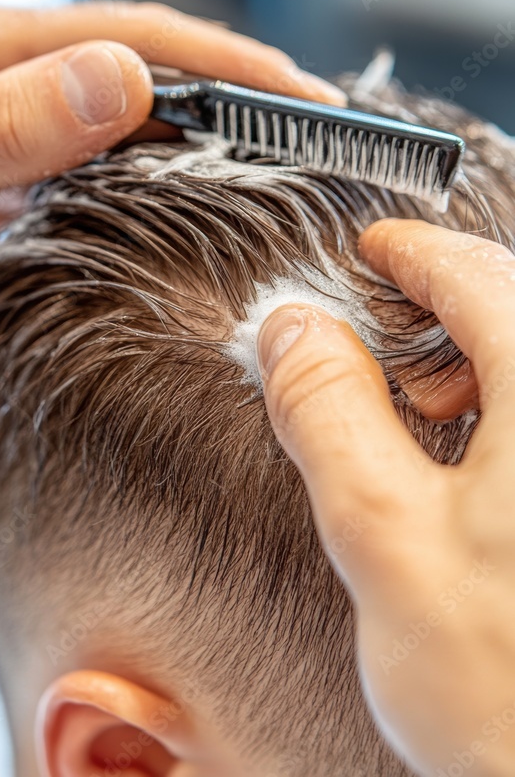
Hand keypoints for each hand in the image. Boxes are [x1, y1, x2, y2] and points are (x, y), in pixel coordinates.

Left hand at [0, 0, 343, 347]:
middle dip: (231, 89)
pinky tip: (201, 191)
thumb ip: (1, 132)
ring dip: (204, 130)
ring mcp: (8, 114)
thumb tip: (124, 78)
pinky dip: (160, 167)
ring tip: (282, 158)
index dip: (220, 63)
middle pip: (141, 62)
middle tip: (317, 129)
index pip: (122, 33)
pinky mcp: (14, 163)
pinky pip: (105, 155)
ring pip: (130, 110)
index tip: (299, 96)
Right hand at [258, 220, 514, 776]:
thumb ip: (329, 414)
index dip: (409, 252)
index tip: (373, 248)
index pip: (476, 272)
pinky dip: (512, 408)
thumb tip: (292, 330)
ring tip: (434, 409)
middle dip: (444, 308)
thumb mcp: (386, 537)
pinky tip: (488, 466)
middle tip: (384, 342)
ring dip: (484, 360)